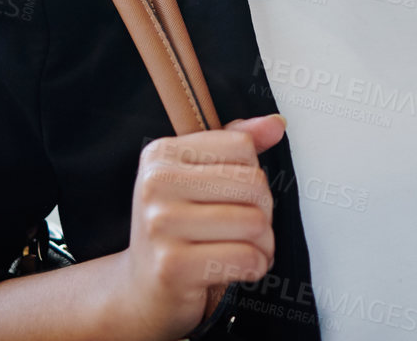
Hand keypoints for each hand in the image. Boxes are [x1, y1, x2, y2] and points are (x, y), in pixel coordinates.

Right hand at [115, 113, 285, 340]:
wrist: (139, 291)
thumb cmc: (174, 231)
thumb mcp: (197, 179)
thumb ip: (236, 146)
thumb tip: (277, 124)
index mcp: (162, 154)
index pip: (242, 146)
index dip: (252, 175)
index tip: (237, 196)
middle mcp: (156, 184)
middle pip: (254, 184)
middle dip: (264, 212)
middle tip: (248, 228)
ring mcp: (161, 225)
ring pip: (255, 223)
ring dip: (264, 244)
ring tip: (245, 249)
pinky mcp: (173, 266)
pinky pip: (246, 258)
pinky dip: (256, 267)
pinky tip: (239, 269)